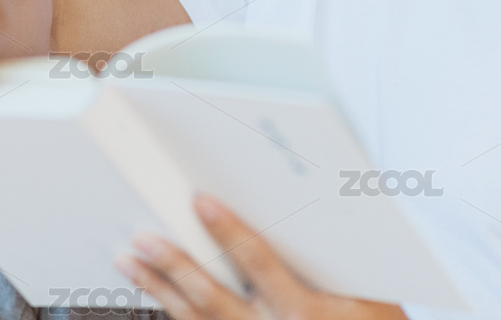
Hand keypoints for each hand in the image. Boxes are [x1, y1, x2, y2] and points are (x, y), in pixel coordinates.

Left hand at [115, 194, 406, 319]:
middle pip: (214, 298)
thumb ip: (333, 250)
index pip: (260, 266)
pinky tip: (152, 291)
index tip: (201, 202)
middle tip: (144, 235)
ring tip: (131, 259)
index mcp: (307, 313)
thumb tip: (307, 191)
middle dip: (175, 264)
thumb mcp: (369, 291)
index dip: (229, 232)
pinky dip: (171, 310)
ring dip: (159, 289)